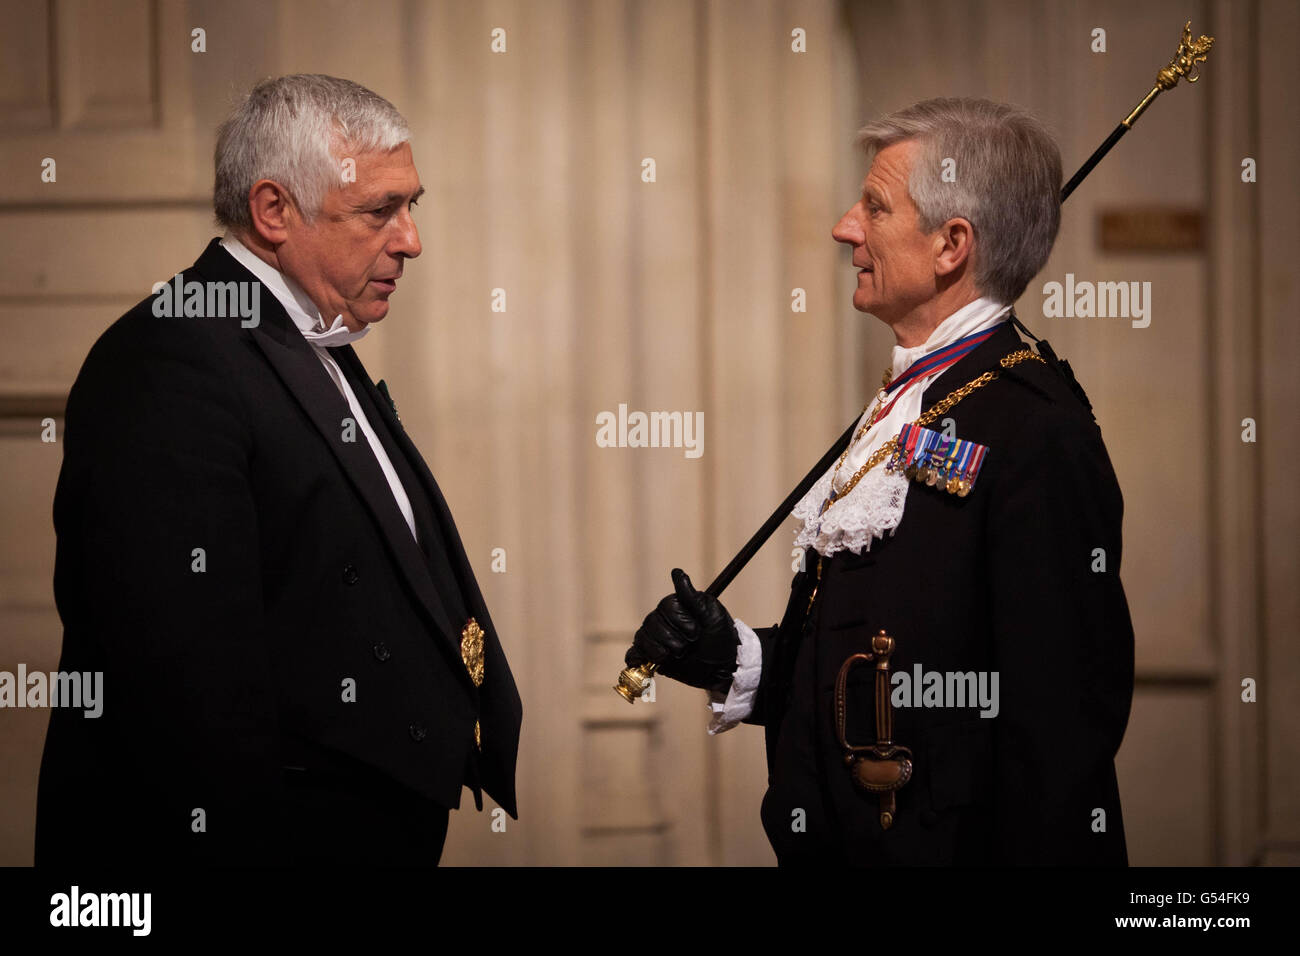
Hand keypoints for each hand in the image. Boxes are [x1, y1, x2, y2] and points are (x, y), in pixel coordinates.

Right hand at [626, 568, 738, 691]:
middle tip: (689, 646)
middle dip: (672, 639)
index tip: (697, 631)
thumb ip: (691, 597)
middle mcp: (663, 619)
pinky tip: (649, 661)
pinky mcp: (652, 656)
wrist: (722, 667)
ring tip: (678, 656)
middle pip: (652, 622)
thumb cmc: (720, 637)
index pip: (666, 607)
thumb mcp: (712, 614)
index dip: (680, 621)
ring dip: (661, 650)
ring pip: (643, 637)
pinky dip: (639, 657)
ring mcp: (656, 637)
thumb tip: (677, 572)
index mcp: (677, 606)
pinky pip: (635, 652)